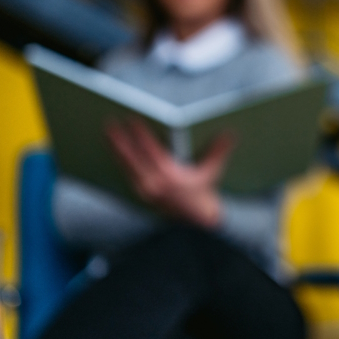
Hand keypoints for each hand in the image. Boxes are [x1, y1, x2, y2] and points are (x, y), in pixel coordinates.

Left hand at [106, 120, 234, 227]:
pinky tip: (114, 151)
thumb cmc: (205, 191)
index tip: (131, 118)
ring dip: (116, 150)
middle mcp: (153, 183)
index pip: (150, 150)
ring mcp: (144, 190)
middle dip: (119, 140)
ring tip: (107, 134)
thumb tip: (230, 132)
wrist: (198, 220)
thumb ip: (219, 150)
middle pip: (131, 158)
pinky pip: (126, 175)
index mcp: (169, 175)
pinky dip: (120, 162)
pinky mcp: (140, 194)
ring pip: (125, 167)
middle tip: (108, 123)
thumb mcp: (212, 170)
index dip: (140, 133)